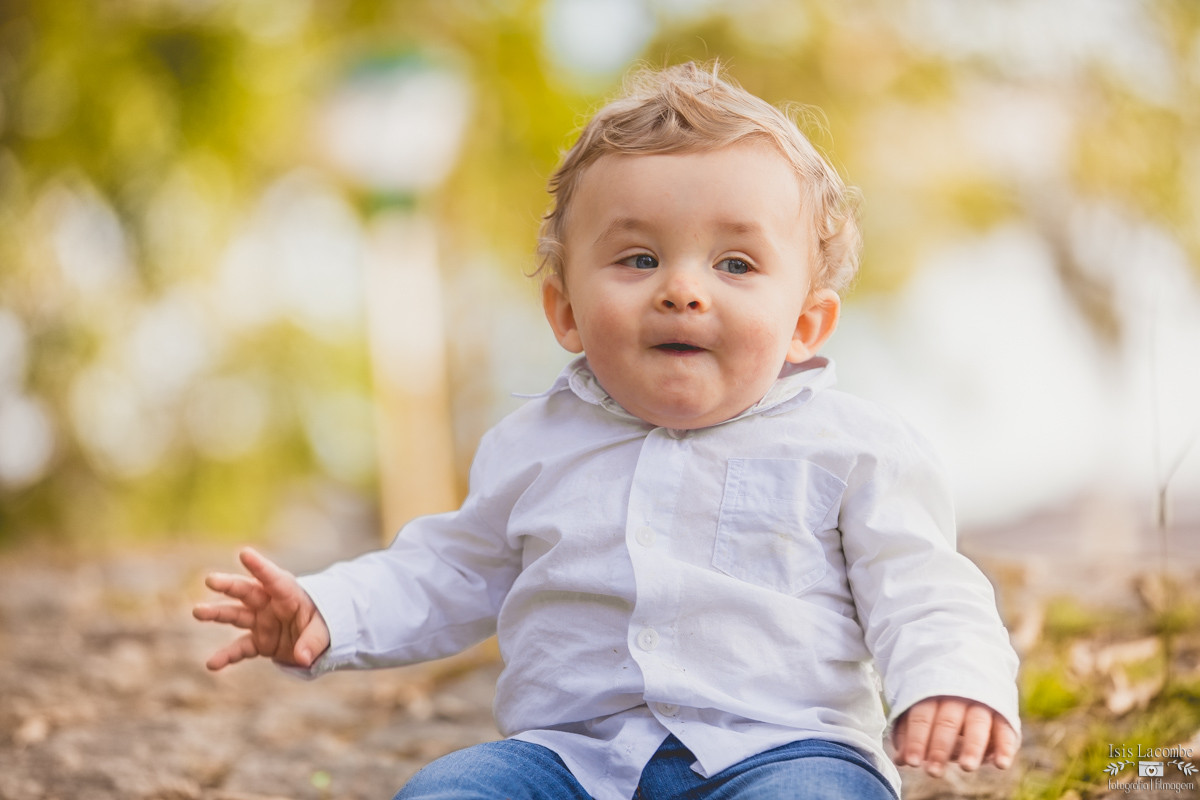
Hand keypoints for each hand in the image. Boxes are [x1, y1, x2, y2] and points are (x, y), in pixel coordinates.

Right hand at [192, 547, 329, 670]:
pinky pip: (240, 648)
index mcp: (290, 594)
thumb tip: (302, 658)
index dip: (260, 567)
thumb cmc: (323, 624)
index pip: (275, 579)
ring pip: (235, 614)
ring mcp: (261, 622)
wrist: (317, 638)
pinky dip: (227, 656)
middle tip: (211, 580)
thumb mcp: (325, 631)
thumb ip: (312, 642)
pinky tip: (212, 664)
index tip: (244, 553)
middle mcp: (270, 604)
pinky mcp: (258, 641)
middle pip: (247, 591)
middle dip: (229, 585)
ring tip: (198, 611)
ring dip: (217, 613)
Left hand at [892, 696, 1017, 776]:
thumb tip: (899, 759)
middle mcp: (957, 697)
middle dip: (939, 748)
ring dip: (972, 747)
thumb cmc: (938, 703)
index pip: (921, 718)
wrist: (971, 668)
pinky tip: (1000, 764)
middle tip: (933, 772)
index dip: (916, 740)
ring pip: (977, 724)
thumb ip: (908, 734)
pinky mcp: (1003, 713)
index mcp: (931, 693)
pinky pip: (1005, 730)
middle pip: (947, 722)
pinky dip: (1004, 747)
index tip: (912, 762)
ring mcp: (982, 703)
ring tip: (967, 767)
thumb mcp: (919, 711)